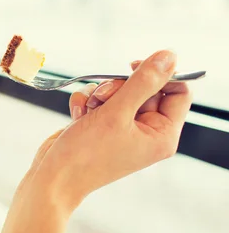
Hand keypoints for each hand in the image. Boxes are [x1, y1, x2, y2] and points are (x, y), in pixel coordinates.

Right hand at [26, 50, 192, 210]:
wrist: (53, 177)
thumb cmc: (87, 154)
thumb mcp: (116, 114)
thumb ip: (143, 82)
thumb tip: (169, 56)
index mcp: (162, 134)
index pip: (179, 92)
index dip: (160, 75)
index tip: (133, 66)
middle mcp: (146, 131)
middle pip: (145, 88)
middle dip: (119, 87)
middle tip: (104, 97)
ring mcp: (122, 129)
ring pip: (118, 91)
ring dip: (98, 94)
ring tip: (88, 110)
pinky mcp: (101, 126)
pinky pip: (99, 100)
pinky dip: (86, 102)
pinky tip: (77, 116)